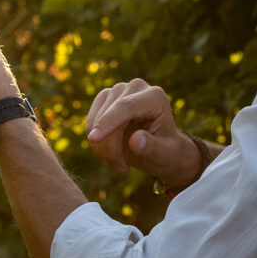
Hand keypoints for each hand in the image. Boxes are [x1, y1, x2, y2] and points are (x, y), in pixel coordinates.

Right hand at [85, 79, 199, 188]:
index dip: (108, 121)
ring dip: (102, 149)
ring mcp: (118, 91)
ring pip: (96, 121)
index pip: (126, 106)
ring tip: (120, 163)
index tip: (94, 139)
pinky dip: (96, 144)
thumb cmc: (166, 152)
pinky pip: (90, 124)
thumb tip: (135, 140)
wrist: (160, 150)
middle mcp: (136, 88)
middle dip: (110, 147)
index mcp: (155, 97)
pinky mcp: (105, 99)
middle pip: (109, 115)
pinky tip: (112, 155)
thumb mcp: (164, 155)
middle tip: (123, 169)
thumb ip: (152, 147)